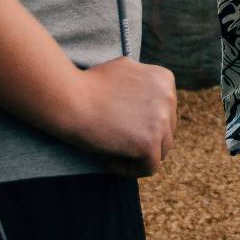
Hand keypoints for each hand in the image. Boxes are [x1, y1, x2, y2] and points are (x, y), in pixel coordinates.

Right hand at [59, 57, 177, 176]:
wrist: (70, 98)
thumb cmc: (88, 85)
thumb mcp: (125, 70)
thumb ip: (144, 83)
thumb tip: (154, 98)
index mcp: (164, 79)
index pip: (165, 111)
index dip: (143, 122)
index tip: (120, 123)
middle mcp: (169, 97)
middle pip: (166, 131)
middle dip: (142, 138)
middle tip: (114, 138)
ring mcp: (161, 121)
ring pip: (161, 150)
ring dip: (137, 154)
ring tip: (110, 150)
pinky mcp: (149, 143)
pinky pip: (149, 167)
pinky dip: (129, 169)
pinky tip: (108, 160)